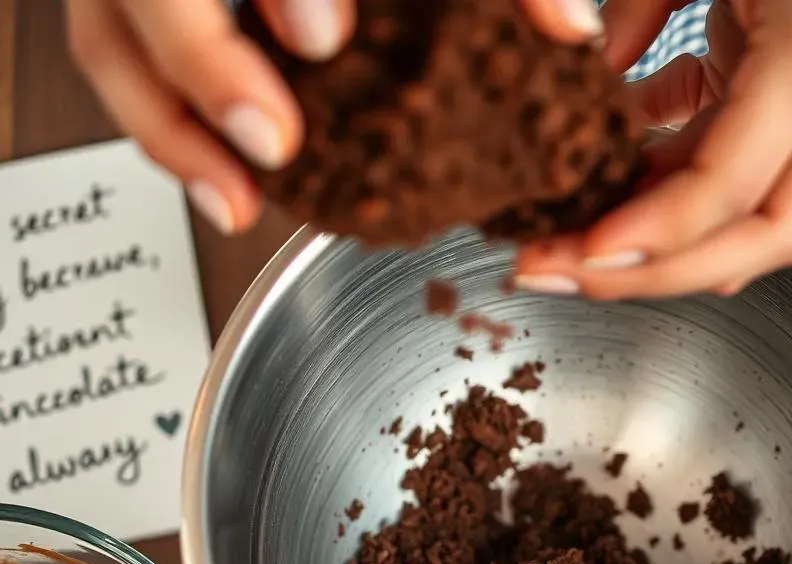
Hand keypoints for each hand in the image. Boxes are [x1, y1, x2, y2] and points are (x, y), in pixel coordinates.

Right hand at [67, 0, 603, 234]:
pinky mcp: (141, 15)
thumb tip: (569, 35)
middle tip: (274, 138)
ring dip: (170, 126)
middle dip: (201, 58)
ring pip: (107, 32)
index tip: (323, 39)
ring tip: (237, 202)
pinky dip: (168, 136)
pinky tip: (227, 193)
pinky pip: (116, 64)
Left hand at [516, 0, 791, 298]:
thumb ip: (637, 5)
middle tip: (567, 276)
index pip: (727, 188)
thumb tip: (583, 67)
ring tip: (574, 248)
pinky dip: (680, 206)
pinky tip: (619, 200)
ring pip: (757, 230)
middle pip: (760, 241)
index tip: (579, 253)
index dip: (649, 235)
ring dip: (664, 250)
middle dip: (658, 276)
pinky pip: (747, 193)